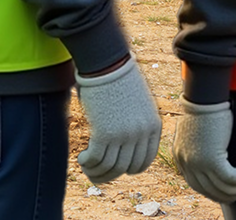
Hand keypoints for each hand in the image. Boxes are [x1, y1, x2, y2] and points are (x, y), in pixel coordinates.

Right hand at [76, 58, 161, 183]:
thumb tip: (126, 147)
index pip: (143, 161)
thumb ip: (136, 124)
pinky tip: (82, 158)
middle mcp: (141, 133)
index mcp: (153, 126)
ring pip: (110, 167)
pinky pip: (96, 159)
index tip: (117, 168)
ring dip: (96, 172)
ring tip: (86, 166)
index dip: (129, 169)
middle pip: (126, 168)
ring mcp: (123, 135)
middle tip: (97, 171)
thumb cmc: (119, 79)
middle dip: (110, 174)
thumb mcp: (138, 103)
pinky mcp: (104, 133)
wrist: (107, 62)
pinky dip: (88, 163)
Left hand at [172, 100, 235, 203]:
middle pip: (208, 190)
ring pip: (221, 187)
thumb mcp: (194, 131)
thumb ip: (196, 146)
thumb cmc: (202, 108)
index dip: (211, 190)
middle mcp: (187, 163)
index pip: (195, 184)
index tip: (223, 190)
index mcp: (180, 156)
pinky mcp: (212, 160)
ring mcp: (198, 163)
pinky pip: (231, 179)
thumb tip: (207, 156)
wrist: (204, 96)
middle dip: (225, 195)